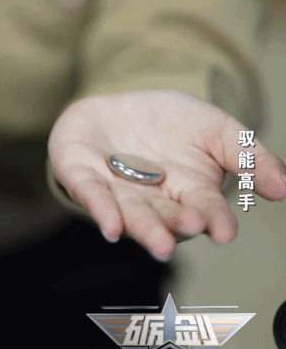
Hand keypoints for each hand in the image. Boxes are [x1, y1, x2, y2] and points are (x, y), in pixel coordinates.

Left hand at [48, 90, 285, 261]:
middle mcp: (153, 200)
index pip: (204, 208)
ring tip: (159, 243)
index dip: (214, 219)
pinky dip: (101, 210)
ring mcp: (117, 192)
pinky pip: (91, 196)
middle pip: (166, 217)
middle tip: (190, 229)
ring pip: (131, 214)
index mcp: (188, 192)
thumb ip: (247, 155)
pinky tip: (110, 227)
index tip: (225, 231)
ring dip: (144, 229)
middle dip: (177, 225)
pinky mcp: (82, 177)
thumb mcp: (215, 128)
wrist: (118, 104)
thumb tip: (283, 187)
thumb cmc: (169, 123)